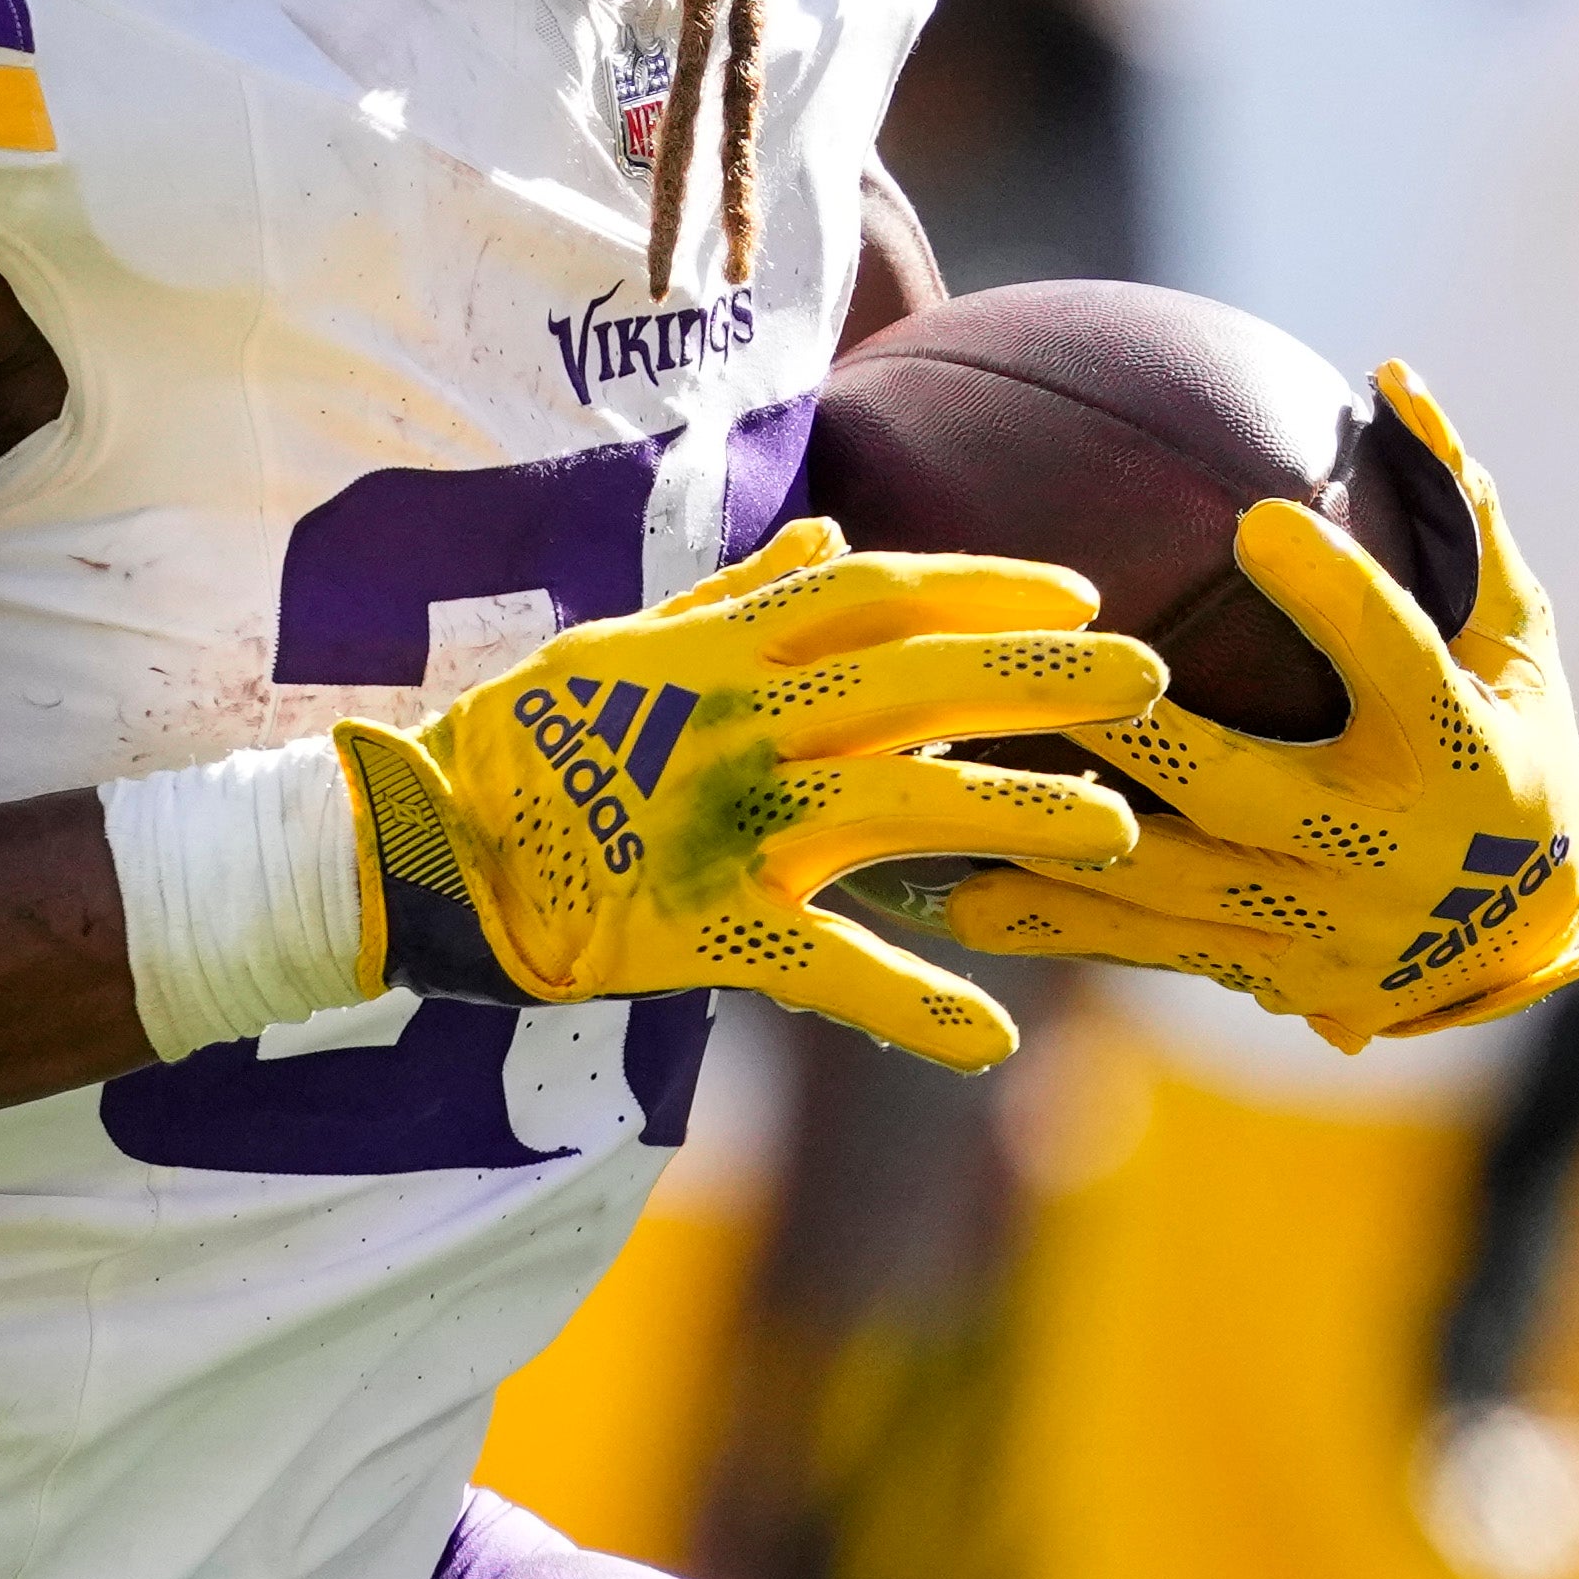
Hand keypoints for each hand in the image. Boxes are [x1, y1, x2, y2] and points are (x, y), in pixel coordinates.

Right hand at [331, 519, 1153, 1071]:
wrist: (425, 845)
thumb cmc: (525, 737)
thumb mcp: (625, 640)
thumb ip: (736, 597)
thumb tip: (824, 539)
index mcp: (726, 650)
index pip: (882, 596)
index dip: (988, 592)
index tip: (1081, 598)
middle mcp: (742, 722)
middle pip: (918, 681)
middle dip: (1043, 679)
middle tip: (1153, 682)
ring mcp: (730, 825)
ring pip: (899, 807)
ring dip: (1016, 815)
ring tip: (1119, 831)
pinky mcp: (707, 926)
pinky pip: (824, 969)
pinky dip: (909, 1007)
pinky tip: (994, 1039)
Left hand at [906, 363, 1578, 1051]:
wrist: (1525, 938)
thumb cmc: (1515, 742)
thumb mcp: (1516, 638)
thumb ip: (1460, 512)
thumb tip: (1393, 376)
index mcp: (1459, 752)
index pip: (1398, 662)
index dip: (1336, 593)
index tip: (1260, 518)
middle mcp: (1385, 851)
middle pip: (1250, 793)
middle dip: (1152, 743)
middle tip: (1061, 673)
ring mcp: (1321, 927)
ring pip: (1173, 890)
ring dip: (1062, 842)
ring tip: (955, 792)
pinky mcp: (1270, 974)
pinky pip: (1149, 946)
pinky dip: (1057, 922)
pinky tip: (954, 900)